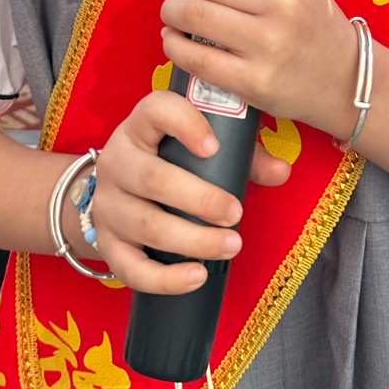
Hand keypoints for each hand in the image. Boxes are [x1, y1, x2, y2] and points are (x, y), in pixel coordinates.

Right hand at [91, 88, 290, 293]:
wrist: (119, 191)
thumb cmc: (171, 161)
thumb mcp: (201, 146)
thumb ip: (243, 154)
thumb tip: (282, 171)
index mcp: (141, 127)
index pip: (155, 111)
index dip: (184, 124)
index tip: (214, 146)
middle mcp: (117, 161)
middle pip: (152, 178)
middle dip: (199, 199)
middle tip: (236, 213)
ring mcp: (107, 204)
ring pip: (146, 225)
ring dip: (192, 240)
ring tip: (230, 246)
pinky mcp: (106, 243)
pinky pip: (130, 267)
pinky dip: (165, 278)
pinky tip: (197, 276)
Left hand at [160, 0, 357, 136]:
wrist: (344, 81)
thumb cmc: (313, 26)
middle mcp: (283, 3)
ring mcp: (268, 44)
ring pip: (192, 14)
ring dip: (171, 11)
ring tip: (174, 12)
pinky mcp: (253, 81)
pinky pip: (195, 57)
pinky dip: (174, 45)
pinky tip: (175, 40)